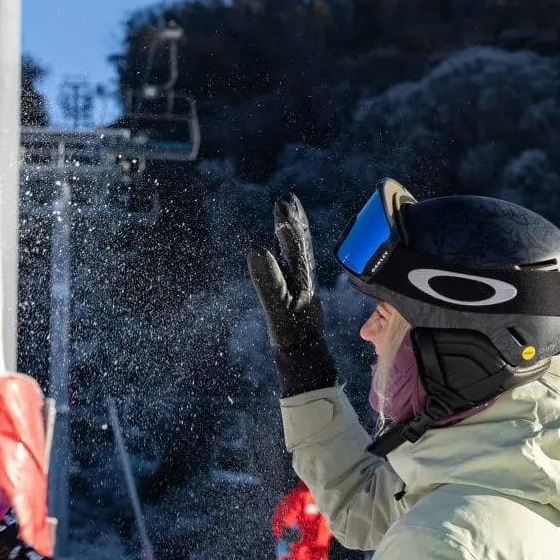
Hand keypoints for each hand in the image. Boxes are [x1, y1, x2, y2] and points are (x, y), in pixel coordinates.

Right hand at [247, 194, 338, 396]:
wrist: (304, 358)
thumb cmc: (292, 336)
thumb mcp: (277, 307)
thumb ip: (268, 280)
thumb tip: (255, 250)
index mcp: (301, 279)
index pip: (296, 247)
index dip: (290, 226)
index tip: (285, 204)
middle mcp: (303, 281)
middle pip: (300, 246)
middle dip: (293, 224)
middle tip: (287, 201)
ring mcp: (299, 289)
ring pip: (297, 257)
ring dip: (291, 236)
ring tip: (285, 218)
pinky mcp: (294, 298)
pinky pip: (291, 271)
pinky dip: (287, 256)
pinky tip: (280, 253)